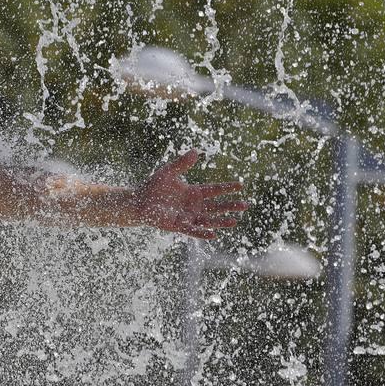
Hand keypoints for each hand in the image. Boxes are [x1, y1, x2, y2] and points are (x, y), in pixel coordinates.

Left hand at [129, 149, 249, 239]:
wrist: (138, 201)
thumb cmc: (153, 187)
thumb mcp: (169, 172)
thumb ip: (182, 164)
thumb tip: (195, 151)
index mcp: (194, 192)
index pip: (214, 190)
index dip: (227, 188)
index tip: (241, 185)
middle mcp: (194, 206)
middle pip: (216, 206)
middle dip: (231, 206)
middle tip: (245, 205)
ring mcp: (188, 216)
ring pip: (209, 220)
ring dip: (221, 221)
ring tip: (235, 221)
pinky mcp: (179, 226)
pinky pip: (193, 230)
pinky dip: (202, 233)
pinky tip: (213, 234)